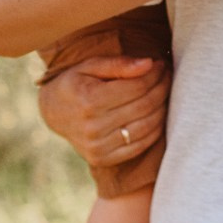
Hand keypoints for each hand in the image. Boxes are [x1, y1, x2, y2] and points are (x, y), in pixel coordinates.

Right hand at [37, 53, 170, 165]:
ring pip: (147, 126)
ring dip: (163, 108)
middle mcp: (93, 126)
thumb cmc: (75, 83)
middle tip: (168, 76)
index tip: (161, 65)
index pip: (136, 86)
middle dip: (162, 88)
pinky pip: (141, 145)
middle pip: (144, 106)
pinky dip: (155, 129)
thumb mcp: (90, 66)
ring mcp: (98, 146)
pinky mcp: (103, 159)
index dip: (155, 74)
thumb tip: (150, 64)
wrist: (54, 113)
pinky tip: (157, 114)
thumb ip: (119, 64)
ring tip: (164, 92)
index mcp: (89, 100)